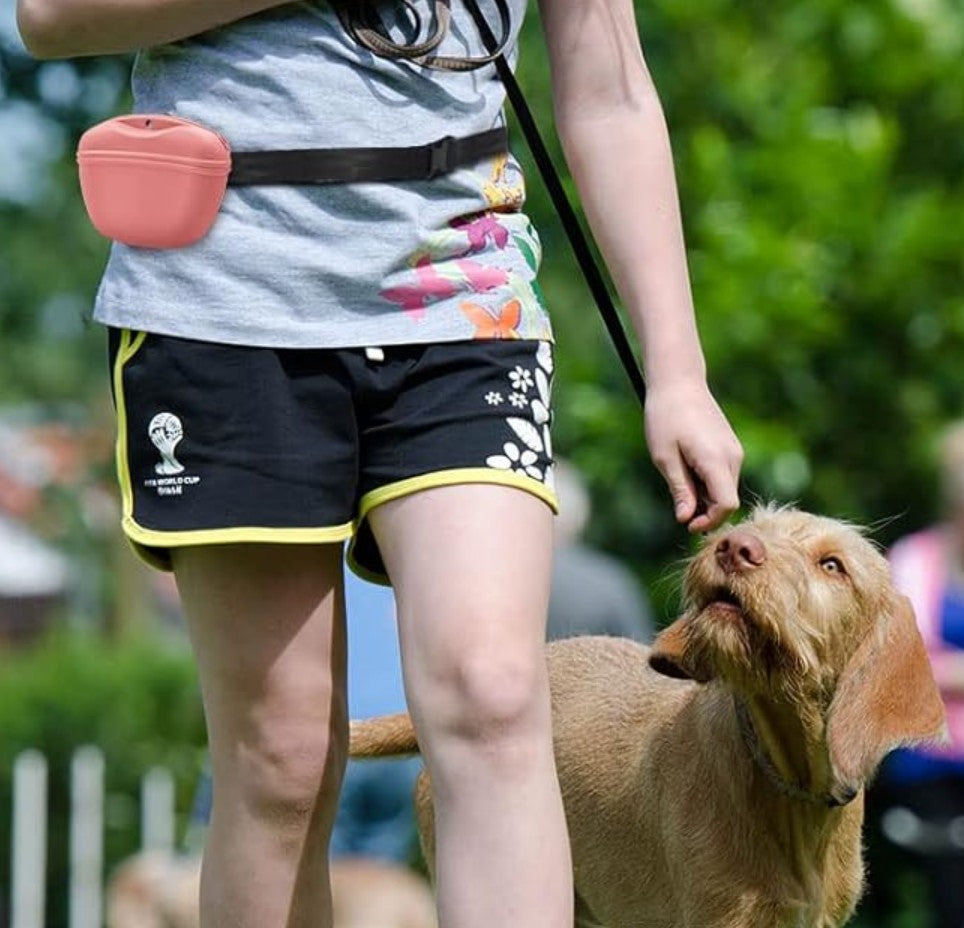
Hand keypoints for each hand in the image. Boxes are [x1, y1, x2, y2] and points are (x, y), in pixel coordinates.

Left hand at [644, 378, 742, 532]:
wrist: (679, 381)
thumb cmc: (666, 417)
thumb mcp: (665, 458)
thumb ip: (680, 490)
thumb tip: (686, 519)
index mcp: (716, 460)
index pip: (726, 505)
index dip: (709, 520)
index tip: (687, 523)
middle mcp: (733, 457)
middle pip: (726, 500)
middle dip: (705, 510)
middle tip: (678, 503)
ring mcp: (734, 451)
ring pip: (725, 488)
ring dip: (705, 495)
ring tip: (678, 477)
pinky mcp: (730, 446)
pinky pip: (723, 475)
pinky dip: (708, 482)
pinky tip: (686, 468)